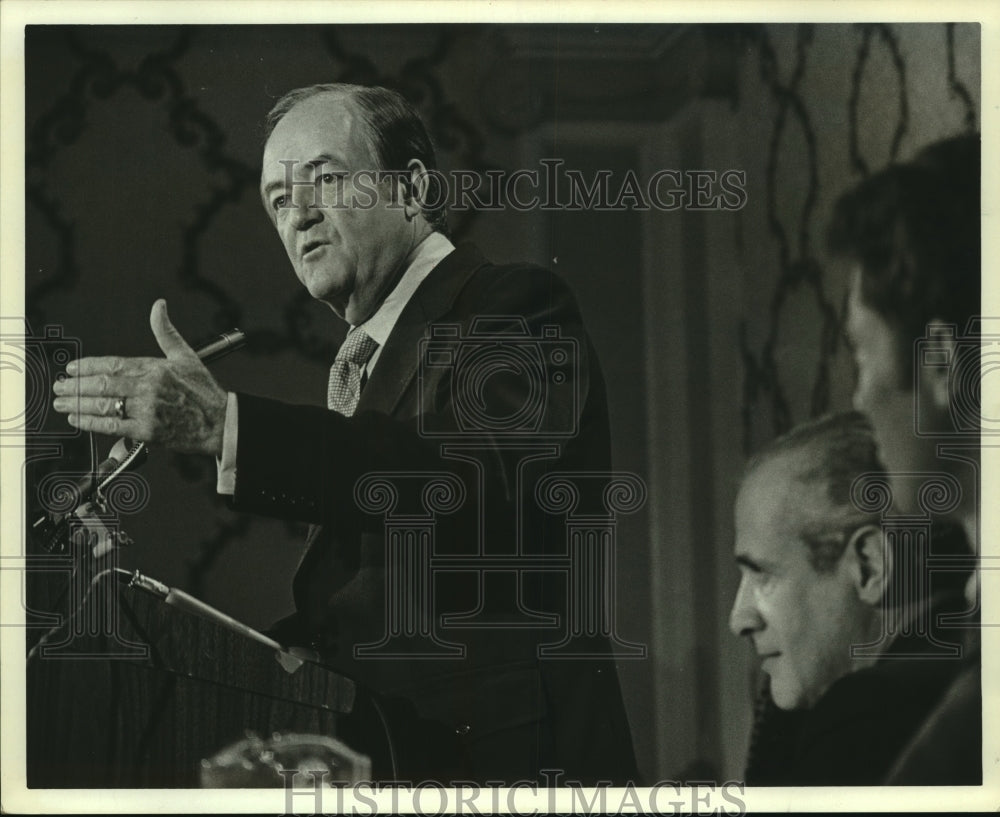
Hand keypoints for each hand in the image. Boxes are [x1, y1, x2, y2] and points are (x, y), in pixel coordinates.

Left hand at [51, 299, 228, 456]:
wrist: (221, 423)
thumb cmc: (204, 393)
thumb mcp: (186, 355)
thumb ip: (165, 331)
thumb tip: (159, 307)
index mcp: (155, 367)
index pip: (112, 363)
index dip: (87, 366)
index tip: (71, 369)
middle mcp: (148, 387)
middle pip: (102, 384)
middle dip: (75, 386)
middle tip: (59, 386)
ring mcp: (147, 410)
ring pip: (103, 405)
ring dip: (78, 404)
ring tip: (62, 403)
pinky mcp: (147, 431)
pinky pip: (112, 426)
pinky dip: (91, 423)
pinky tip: (78, 420)